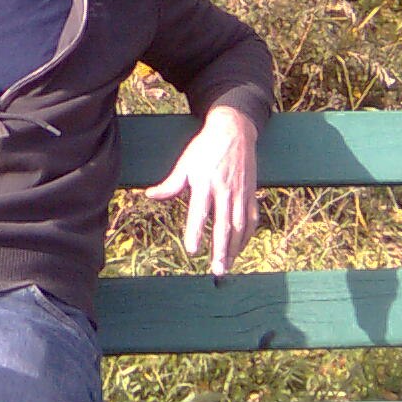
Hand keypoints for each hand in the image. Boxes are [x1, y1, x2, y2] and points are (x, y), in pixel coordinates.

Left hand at [145, 106, 259, 275]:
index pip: (200, 212)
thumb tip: (150, 195)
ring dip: (234, 249)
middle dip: (221, 250)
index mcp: (205, 182)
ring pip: (240, 226)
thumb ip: (170, 184)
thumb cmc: (205, 148)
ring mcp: (241, 193)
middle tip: (217, 271)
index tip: (192, 251)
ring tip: (227, 267)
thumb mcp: (185, 163)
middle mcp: (225, 190)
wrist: (234, 131)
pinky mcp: (251, 193)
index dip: (196, 232)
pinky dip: (247, 237)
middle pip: (224, 225)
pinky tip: (239, 249)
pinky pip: (251, 220)